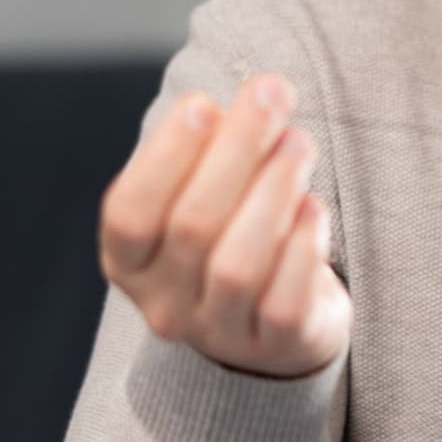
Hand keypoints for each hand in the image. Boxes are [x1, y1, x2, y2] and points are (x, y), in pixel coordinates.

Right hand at [97, 72, 348, 378]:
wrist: (276, 325)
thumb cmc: (232, 234)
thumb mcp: (202, 194)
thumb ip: (212, 149)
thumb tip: (257, 97)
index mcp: (128, 261)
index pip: (130, 212)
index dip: (164, 158)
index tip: (203, 103)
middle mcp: (163, 304)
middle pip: (192, 225)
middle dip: (236, 151)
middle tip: (272, 95)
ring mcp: (218, 333)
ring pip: (237, 264)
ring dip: (272, 192)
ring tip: (299, 144)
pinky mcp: (275, 346)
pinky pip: (285, 300)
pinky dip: (301, 245)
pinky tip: (313, 207)